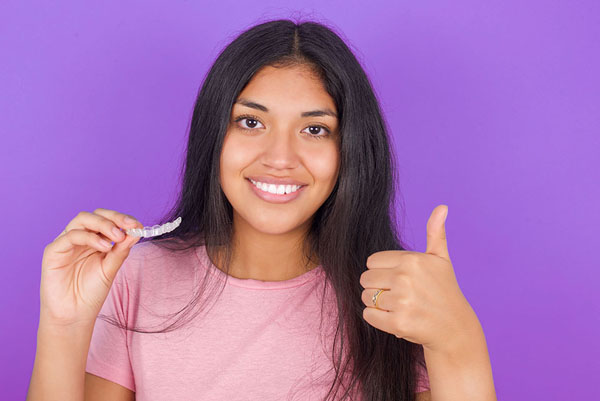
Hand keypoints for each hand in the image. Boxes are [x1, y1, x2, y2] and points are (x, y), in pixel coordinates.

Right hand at [40, 208, 143, 326]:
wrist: (74, 316)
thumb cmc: (91, 293)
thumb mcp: (111, 268)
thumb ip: (121, 250)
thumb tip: (137, 231)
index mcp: (94, 240)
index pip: (107, 219)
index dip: (122, 219)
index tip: (138, 225)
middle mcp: (79, 238)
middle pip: (95, 215)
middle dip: (114, 218)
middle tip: (130, 226)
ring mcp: (65, 243)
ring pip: (82, 220)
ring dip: (103, 225)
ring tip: (118, 237)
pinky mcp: (53, 251)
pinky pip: (71, 236)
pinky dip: (90, 237)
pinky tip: (105, 247)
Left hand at [359, 205, 478, 353]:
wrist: (455, 328)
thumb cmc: (445, 290)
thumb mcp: (441, 259)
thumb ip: (435, 232)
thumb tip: (442, 207)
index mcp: (411, 260)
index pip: (372, 261)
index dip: (382, 271)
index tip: (399, 279)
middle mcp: (405, 278)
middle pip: (365, 279)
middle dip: (377, 287)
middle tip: (398, 295)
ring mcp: (402, 301)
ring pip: (365, 297)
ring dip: (377, 304)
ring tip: (398, 306)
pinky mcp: (398, 323)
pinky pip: (368, 315)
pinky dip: (377, 318)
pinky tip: (394, 318)